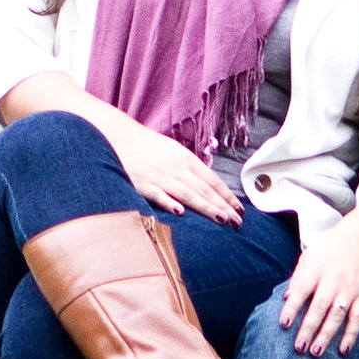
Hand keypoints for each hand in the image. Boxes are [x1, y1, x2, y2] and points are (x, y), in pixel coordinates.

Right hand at [90, 106, 243, 224]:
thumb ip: (190, 169)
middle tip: (238, 222)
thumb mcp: (174, 152)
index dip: (227, 195)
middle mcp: (176, 167)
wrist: (119, 136)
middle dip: (223, 206)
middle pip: (204, 189)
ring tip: (222, 219)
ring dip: (206, 208)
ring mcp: (160, 176)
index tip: (240, 209)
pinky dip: (170, 203)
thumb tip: (209, 186)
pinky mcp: (143, 184)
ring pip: (188, 194)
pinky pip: (159, 195)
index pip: (212, 180)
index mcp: (186, 159)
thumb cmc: (149, 147)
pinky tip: (181, 212)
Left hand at [279, 214, 358, 356]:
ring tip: (315, 352)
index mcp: (316, 269)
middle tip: (299, 347)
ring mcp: (350, 288)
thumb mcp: (309, 257)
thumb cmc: (328, 252)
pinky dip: (351, 334)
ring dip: (326, 334)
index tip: (283, 324)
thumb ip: (297, 278)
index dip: (292, 307)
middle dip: (308, 327)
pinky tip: (343, 350)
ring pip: (337, 315)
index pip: (301, 289)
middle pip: (319, 306)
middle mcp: (333, 279)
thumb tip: (286, 299)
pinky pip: (358, 318)